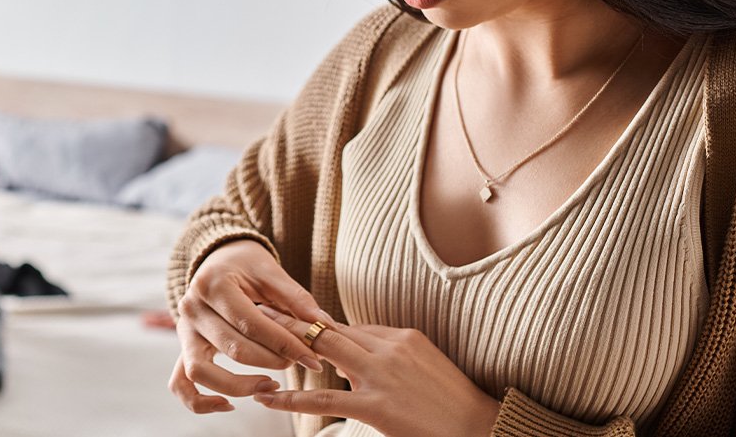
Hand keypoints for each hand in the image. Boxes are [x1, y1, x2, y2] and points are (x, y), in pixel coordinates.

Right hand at [170, 240, 333, 413]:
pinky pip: (180, 384)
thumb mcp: (270, 271)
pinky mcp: (183, 347)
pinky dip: (200, 402)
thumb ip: (296, 299)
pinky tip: (229, 405)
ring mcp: (183, 330)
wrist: (217, 261)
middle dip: (272, 361)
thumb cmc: (246, 265)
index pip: (251, 324)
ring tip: (270, 385)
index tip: (313, 359)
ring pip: (201, 371)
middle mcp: (191, 308)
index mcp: (212, 285)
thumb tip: (325, 327)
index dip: (285, 344)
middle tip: (297, 364)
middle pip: (232, 348)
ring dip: (238, 386)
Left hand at [253, 305, 499, 436]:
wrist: (480, 428)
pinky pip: (325, 398)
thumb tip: (352, 359)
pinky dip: (293, 397)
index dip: (317, 324)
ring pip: (324, 352)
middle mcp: (389, 348)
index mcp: (401, 337)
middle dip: (292, 320)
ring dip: (287, 345)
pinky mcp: (377, 405)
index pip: (350, 326)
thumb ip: (389, 356)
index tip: (289, 314)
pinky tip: (270, 396)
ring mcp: (382, 375)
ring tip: (254, 339)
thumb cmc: (452, 402)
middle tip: (259, 310)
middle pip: (330, 328)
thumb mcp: (423, 365)